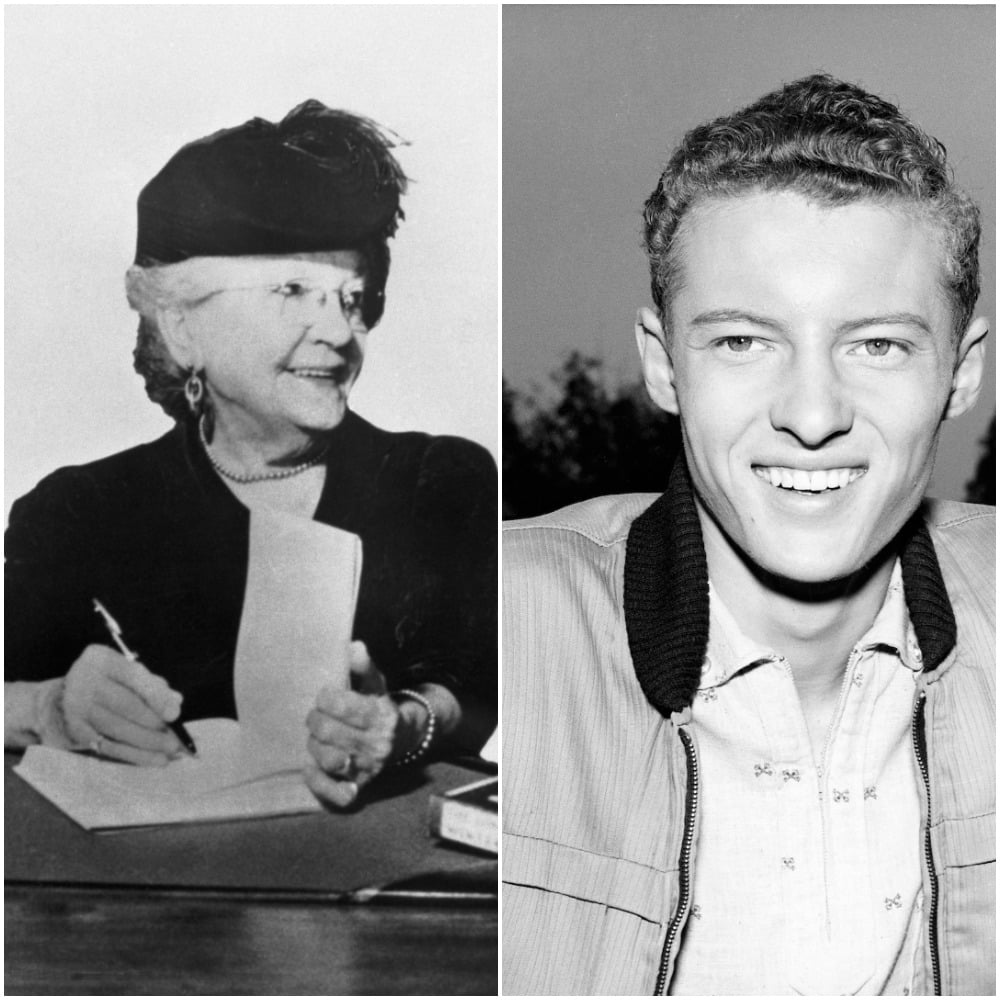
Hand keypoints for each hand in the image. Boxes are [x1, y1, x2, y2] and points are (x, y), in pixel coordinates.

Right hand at [48, 644, 185, 765]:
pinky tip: (155, 759)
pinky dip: (136, 754)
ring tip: (171, 751)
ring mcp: (76, 708)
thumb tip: (175, 702)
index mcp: (100, 659)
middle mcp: (84, 681)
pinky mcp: (74, 732)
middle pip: (127, 706)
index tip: (174, 714)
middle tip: (177, 738)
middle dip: (155, 724)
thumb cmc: (103, 685)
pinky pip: (110, 746)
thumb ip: (152, 685)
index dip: (156, 696)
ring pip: (119, 729)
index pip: (133, 676)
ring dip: (149, 743)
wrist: (54, 704)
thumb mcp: (124, 674)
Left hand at [305, 641, 408, 807]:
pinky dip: (316, 780)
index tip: (324, 695)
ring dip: (314, 746)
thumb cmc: (379, 707)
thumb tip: (354, 647)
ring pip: (329, 759)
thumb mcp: (375, 683)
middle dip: (315, 720)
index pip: (344, 705)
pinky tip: (310, 765)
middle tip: (315, 716)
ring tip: (315, 737)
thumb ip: (363, 666)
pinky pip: (334, 792)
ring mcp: (369, 768)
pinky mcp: (360, 787)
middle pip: (331, 732)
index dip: (326, 698)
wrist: (403, 739)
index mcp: (383, 715)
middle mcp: (379, 744)